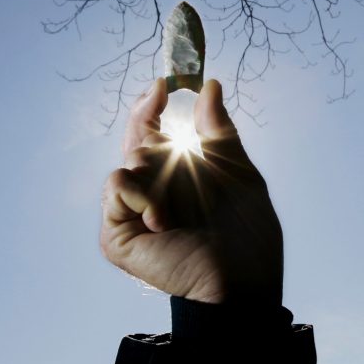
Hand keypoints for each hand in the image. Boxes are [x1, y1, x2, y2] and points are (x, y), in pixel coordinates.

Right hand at [100, 78, 283, 303]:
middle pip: (137, 140)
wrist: (243, 279)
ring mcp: (131, 212)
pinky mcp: (117, 235)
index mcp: (174, 174)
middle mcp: (149, 190)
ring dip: (158, 170)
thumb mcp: (238, 170)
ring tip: (180, 203)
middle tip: (176, 143)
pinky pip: (116, 188)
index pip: (150, 130)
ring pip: (130, 160)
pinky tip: (162, 218)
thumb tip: (209, 85)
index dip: (149, 104)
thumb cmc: (247, 232)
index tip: (163, 84)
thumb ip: (218, 131)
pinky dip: (142, 195)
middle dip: (160, 139)